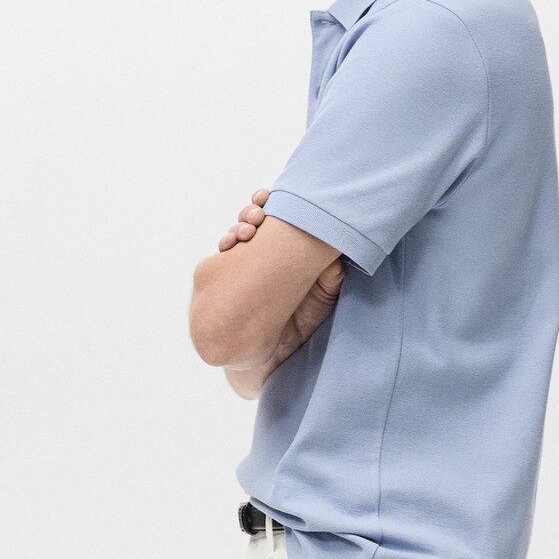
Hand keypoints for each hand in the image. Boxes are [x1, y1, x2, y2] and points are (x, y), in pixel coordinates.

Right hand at [220, 188, 345, 391]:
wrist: (270, 360)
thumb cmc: (300, 328)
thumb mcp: (320, 304)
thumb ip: (329, 282)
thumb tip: (336, 260)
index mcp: (286, 255)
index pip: (278, 221)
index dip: (271, 205)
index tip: (269, 199)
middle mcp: (263, 256)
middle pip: (253, 222)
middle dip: (251, 213)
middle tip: (256, 216)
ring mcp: (243, 268)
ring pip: (236, 235)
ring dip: (238, 227)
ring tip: (244, 232)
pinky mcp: (227, 281)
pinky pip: (222, 258)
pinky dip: (225, 245)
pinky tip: (229, 244)